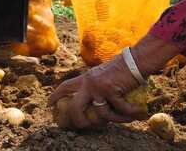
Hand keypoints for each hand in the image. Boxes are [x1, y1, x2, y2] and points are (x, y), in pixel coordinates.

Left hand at [48, 35, 180, 128]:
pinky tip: (135, 115)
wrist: (136, 60)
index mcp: (86, 78)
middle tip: (86, 127)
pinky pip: (118, 111)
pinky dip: (127, 116)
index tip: (49, 104)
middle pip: (74, 108)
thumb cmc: (123, 68)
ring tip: (124, 120)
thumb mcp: (104, 75)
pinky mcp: (111, 91)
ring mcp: (99, 87)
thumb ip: (96, 85)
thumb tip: (95, 104)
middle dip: (78, 122)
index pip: (66, 87)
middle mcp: (89, 82)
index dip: (56, 96)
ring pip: (99, 114)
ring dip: (113, 120)